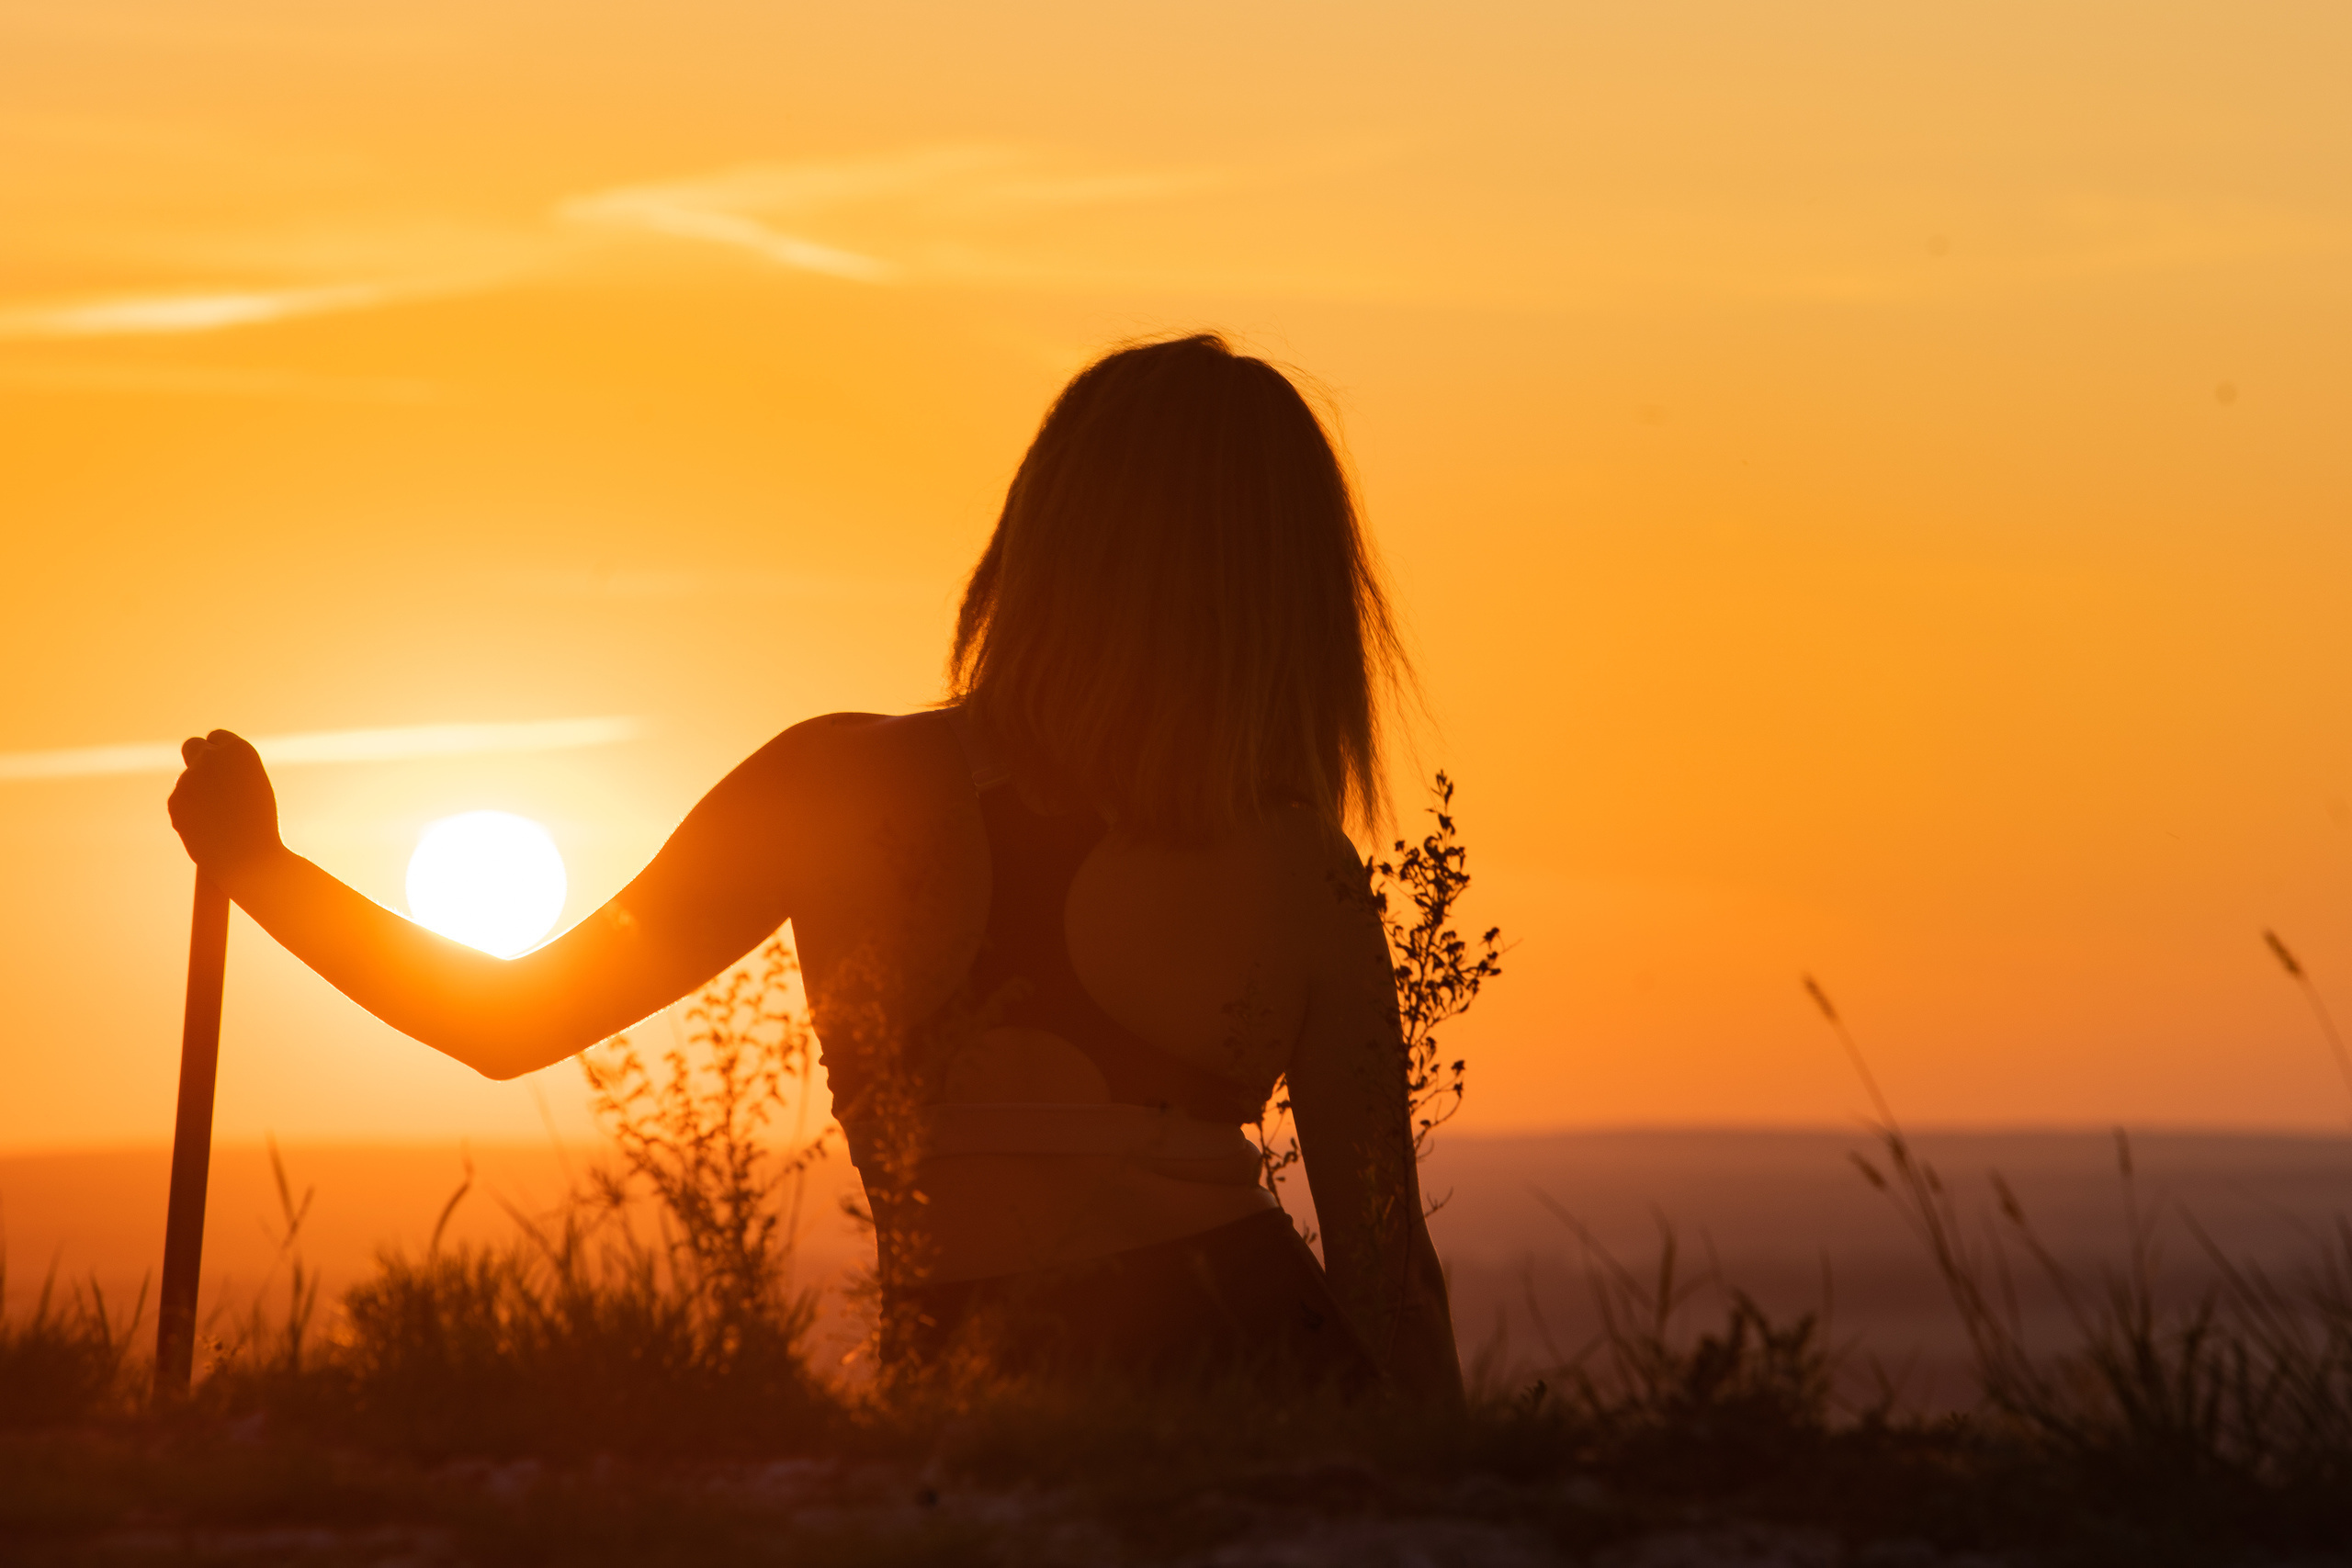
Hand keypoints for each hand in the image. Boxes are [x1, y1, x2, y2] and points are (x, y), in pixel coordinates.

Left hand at [168, 730, 282, 881]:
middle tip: (205, 775)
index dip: (219, 750)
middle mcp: (212, 757)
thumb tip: (207, 769)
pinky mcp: (174, 799)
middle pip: (192, 745)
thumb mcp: (254, 789)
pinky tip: (206, 828)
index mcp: (239, 751)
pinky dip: (190, 812)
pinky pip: (181, 801)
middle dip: (196, 757)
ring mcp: (189, 777)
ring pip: (187, 780)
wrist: (246, 856)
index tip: (222, 763)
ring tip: (220, 819)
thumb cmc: (260, 825)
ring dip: (197, 792)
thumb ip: (229, 772)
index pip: (218, 737)